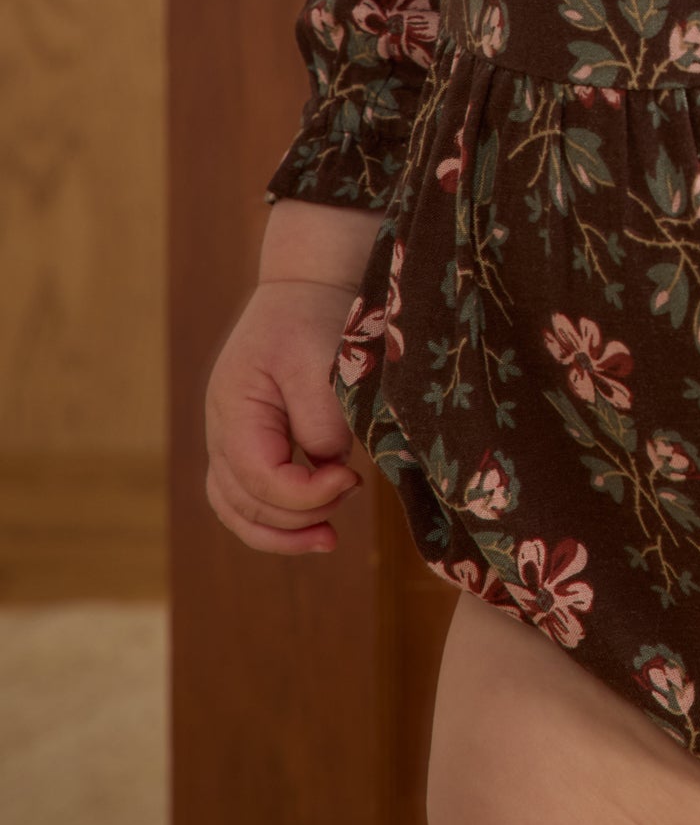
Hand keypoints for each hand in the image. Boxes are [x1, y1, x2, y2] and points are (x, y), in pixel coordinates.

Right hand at [203, 276, 364, 554]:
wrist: (306, 285)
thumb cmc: (314, 316)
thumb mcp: (321, 360)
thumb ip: (322, 418)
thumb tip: (329, 465)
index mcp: (234, 409)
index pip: (260, 479)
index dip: (307, 494)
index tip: (352, 478)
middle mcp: (221, 430)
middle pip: (246, 502)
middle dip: (300, 515)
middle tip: (352, 490)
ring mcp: (228, 439)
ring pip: (236, 509)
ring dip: (280, 533)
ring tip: (328, 539)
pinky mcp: (248, 442)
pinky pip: (244, 498)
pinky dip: (272, 519)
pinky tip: (313, 522)